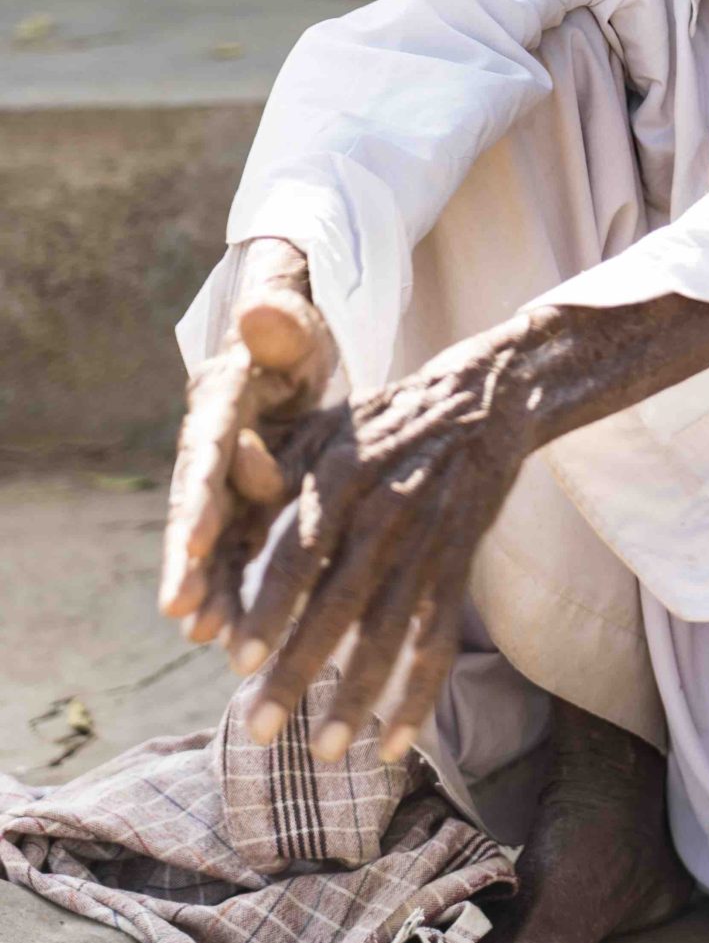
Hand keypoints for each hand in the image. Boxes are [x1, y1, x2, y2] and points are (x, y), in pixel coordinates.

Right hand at [160, 240, 337, 646]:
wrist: (290, 350)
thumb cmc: (293, 333)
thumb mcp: (291, 323)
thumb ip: (277, 321)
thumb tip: (260, 308)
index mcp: (222, 397)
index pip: (209, 446)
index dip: (200, 493)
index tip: (195, 537)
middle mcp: (212, 441)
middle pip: (197, 502)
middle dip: (188, 557)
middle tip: (182, 607)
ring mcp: (223, 476)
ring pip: (209, 535)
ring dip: (206, 584)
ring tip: (203, 634)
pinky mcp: (239, 500)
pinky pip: (231, 548)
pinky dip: (228, 586)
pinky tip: (225, 632)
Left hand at [222, 287, 708, 766]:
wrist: (484, 398)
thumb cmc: (383, 419)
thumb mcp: (323, 427)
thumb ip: (272, 476)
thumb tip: (216, 536)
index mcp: (343, 474)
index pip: (300, 551)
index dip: (270, 608)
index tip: (236, 661)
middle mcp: (387, 509)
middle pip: (340, 603)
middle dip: (298, 671)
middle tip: (259, 729)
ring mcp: (430, 540)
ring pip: (391, 632)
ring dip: (357, 696)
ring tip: (326, 752)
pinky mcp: (461, 562)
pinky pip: (439, 639)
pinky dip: (420, 695)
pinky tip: (394, 742)